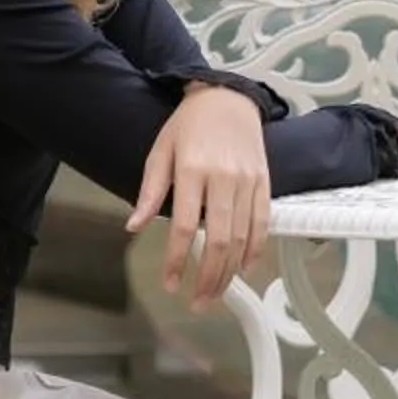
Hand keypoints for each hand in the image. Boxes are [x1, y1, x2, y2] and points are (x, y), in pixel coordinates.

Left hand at [127, 84, 269, 308]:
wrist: (227, 96)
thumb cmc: (188, 124)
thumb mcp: (160, 150)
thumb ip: (150, 190)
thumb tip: (133, 226)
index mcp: (192, 169)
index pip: (184, 225)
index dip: (176, 259)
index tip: (169, 283)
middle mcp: (223, 177)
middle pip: (219, 239)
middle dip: (208, 277)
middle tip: (198, 303)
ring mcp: (248, 179)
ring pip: (242, 236)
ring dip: (230, 271)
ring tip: (216, 293)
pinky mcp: (264, 180)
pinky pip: (263, 221)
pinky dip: (256, 248)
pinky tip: (244, 268)